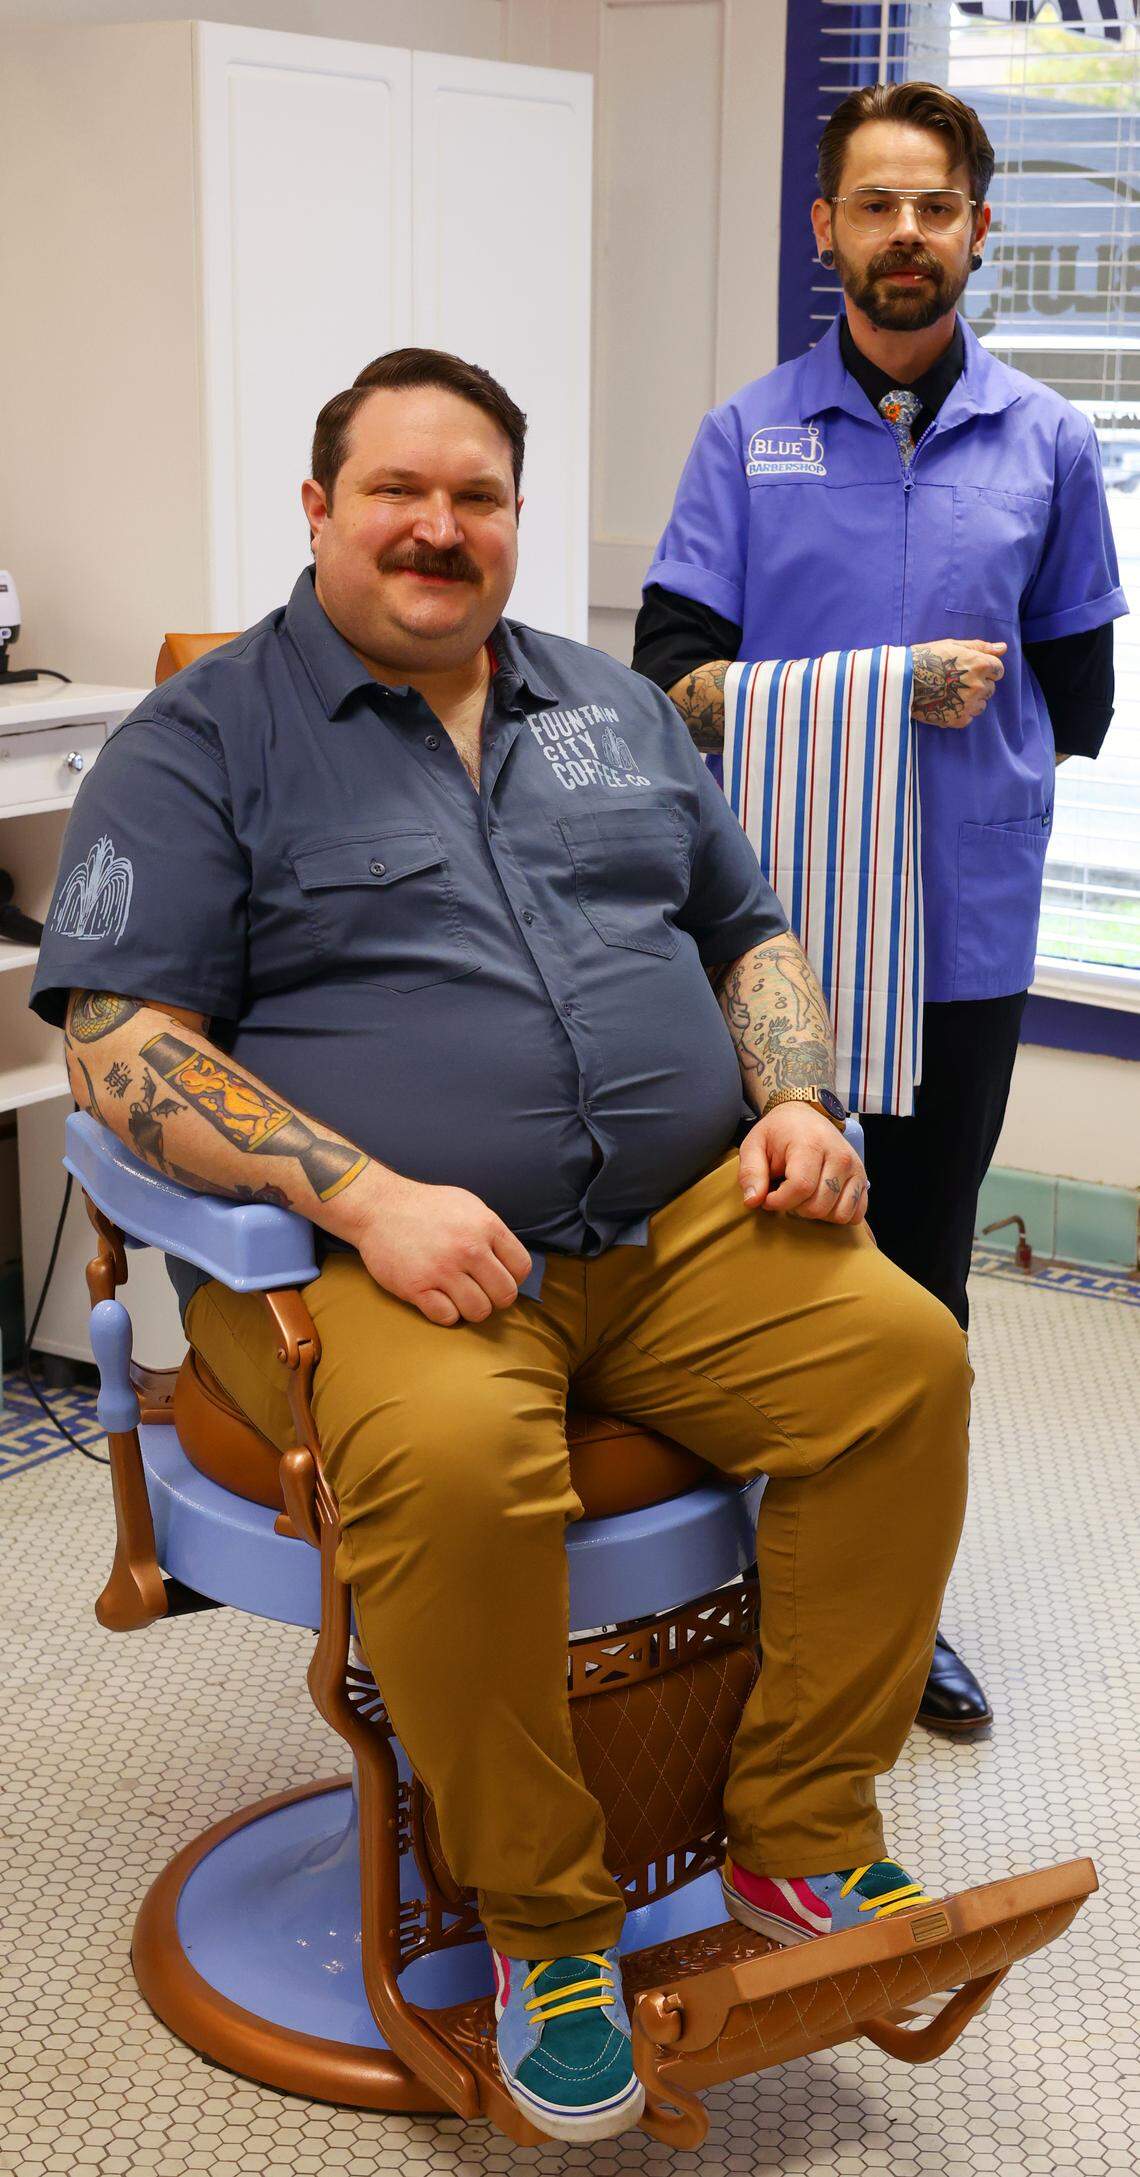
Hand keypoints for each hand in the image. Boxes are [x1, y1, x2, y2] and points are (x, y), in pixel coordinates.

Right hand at [342, 1168, 532, 1325]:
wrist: (379, 1207)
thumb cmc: (426, 1207)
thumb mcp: (469, 1206)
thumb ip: (492, 1232)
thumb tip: (510, 1261)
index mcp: (486, 1226)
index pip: (521, 1268)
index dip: (513, 1278)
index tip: (497, 1277)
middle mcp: (468, 1248)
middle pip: (505, 1295)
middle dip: (495, 1298)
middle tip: (479, 1292)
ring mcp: (442, 1269)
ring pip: (479, 1311)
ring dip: (471, 1309)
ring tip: (459, 1297)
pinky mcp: (417, 1287)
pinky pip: (447, 1317)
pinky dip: (446, 1314)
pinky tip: (438, 1299)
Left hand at [739, 1109, 868, 1225]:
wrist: (804, 1116)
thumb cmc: (778, 1133)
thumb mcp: (753, 1146)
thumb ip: (750, 1173)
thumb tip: (753, 1201)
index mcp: (811, 1144)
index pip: (800, 1187)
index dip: (779, 1202)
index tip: (768, 1198)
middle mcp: (839, 1156)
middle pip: (818, 1206)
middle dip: (795, 1208)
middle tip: (785, 1194)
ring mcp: (855, 1168)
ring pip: (838, 1214)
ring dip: (817, 1214)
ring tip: (804, 1196)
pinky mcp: (863, 1179)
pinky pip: (856, 1214)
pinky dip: (837, 1214)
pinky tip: (822, 1201)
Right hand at [911, 638, 1005, 727]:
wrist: (903, 679)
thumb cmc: (927, 658)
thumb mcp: (954, 646)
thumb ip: (981, 647)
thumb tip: (1003, 648)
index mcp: (981, 664)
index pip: (998, 670)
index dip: (985, 669)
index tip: (970, 669)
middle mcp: (978, 685)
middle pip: (990, 688)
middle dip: (978, 684)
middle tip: (956, 681)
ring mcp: (969, 704)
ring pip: (981, 704)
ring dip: (971, 700)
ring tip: (950, 693)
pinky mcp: (959, 719)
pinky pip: (968, 717)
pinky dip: (960, 712)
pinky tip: (946, 703)